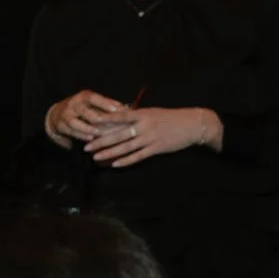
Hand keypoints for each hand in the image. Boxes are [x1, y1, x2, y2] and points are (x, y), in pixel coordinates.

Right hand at [44, 89, 125, 144]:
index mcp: (84, 96)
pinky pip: (72, 131)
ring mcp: (66, 115)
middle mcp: (74, 104)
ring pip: (77, 123)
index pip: (94, 98)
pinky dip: (81, 135)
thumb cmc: (82, 108)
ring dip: (89, 129)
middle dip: (100, 119)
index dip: (106, 103)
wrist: (57, 114)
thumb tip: (127, 109)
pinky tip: (90, 139)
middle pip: (86, 112)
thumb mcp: (92, 103)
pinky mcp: (61, 125)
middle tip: (113, 125)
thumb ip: (107, 105)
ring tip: (100, 134)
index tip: (119, 109)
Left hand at [85, 106, 220, 166]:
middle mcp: (144, 125)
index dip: (104, 120)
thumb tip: (118, 117)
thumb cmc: (170, 118)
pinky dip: (126, 161)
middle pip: (118, 134)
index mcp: (142, 114)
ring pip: (126, 147)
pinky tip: (115, 165)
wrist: (192, 124)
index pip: (119, 116)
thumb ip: (136, 116)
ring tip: (95, 157)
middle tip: (85, 146)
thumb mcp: (152, 112)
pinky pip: (138, 156)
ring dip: (109, 153)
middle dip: (101, 141)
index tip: (89, 123)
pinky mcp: (156, 148)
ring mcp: (150, 138)